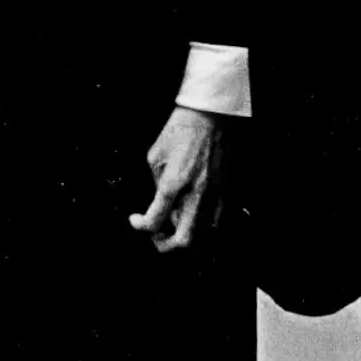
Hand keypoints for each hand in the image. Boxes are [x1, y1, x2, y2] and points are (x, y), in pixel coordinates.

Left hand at [129, 107, 231, 254]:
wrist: (210, 116)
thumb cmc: (180, 131)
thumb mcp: (155, 156)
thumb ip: (156, 184)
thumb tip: (158, 203)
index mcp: (173, 184)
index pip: (154, 221)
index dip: (140, 226)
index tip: (135, 220)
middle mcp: (195, 195)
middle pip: (183, 241)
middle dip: (164, 244)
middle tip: (155, 234)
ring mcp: (214, 196)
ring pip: (202, 237)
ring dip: (184, 237)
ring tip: (173, 227)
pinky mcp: (225, 193)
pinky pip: (215, 222)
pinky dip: (201, 227)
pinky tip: (191, 216)